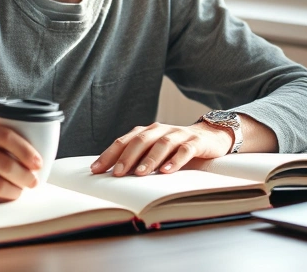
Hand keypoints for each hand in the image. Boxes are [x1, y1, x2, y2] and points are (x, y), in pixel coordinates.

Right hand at [0, 119, 42, 202]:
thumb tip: (37, 148)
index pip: (7, 138)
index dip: (27, 152)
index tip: (39, 163)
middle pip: (6, 165)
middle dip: (26, 176)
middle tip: (34, 180)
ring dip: (16, 190)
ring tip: (22, 189)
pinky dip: (2, 198)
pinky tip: (7, 195)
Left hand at [90, 122, 233, 176]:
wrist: (210, 136)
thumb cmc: (176, 147)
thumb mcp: (155, 150)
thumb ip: (138, 158)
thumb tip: (112, 175)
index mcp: (147, 132)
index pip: (124, 141)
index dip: (109, 154)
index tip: (96, 170)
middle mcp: (161, 130)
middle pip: (141, 141)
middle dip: (127, 157)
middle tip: (116, 173)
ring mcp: (179, 135)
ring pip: (162, 144)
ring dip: (150, 159)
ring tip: (140, 174)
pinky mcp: (196, 142)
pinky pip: (185, 150)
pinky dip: (175, 160)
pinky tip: (167, 171)